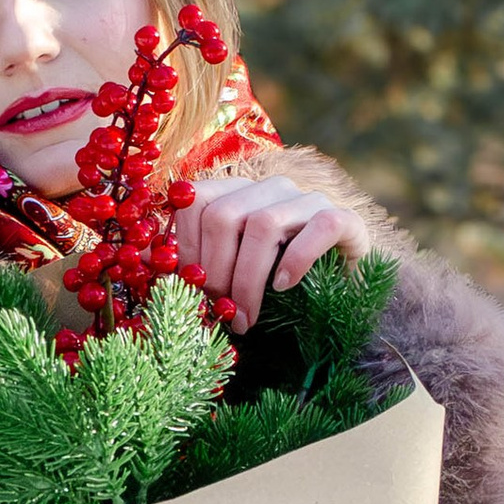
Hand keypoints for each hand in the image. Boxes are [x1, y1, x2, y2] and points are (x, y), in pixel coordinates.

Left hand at [171, 172, 370, 333]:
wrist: (346, 290)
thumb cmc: (281, 285)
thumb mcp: (237, 273)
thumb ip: (202, 267)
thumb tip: (157, 274)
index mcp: (239, 192)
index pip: (195, 199)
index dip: (187, 248)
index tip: (192, 290)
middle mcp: (272, 187)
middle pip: (223, 214)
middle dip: (216, 272)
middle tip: (221, 312)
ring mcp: (309, 199)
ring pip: (264, 224)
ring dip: (247, 278)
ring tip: (246, 316)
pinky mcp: (344, 218)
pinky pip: (318, 228)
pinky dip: (296, 260)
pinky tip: (284, 287)